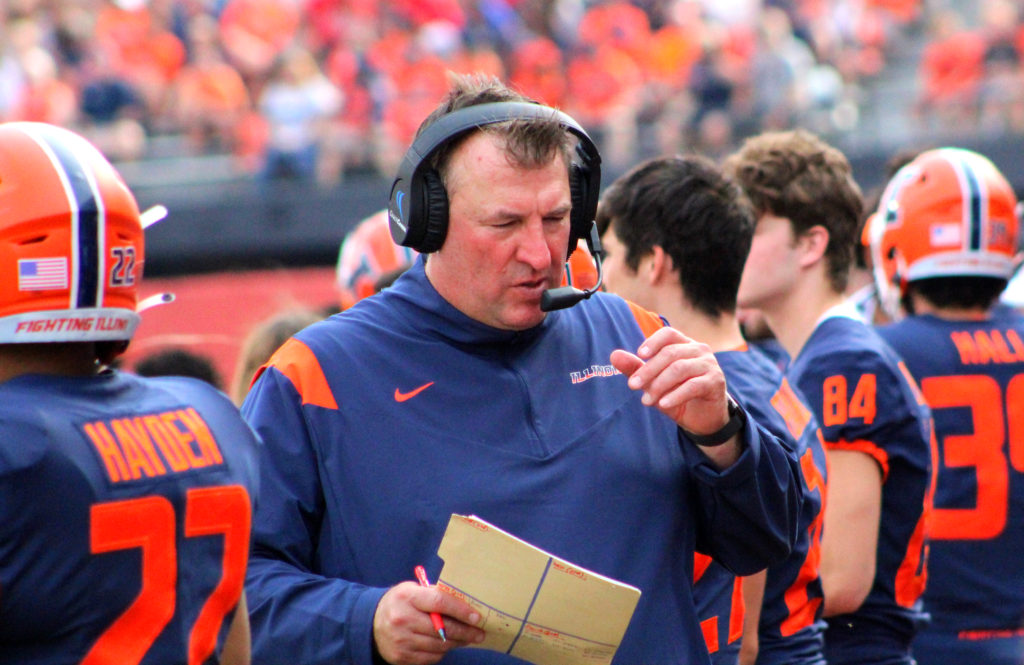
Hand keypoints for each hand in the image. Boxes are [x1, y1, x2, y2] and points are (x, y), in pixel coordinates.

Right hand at [373, 581, 484, 664]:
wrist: (372, 622)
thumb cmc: (400, 603)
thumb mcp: (413, 590)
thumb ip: (434, 595)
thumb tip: (465, 604)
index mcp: (407, 597)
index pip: (439, 602)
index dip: (461, 610)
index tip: (476, 617)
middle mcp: (403, 619)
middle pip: (442, 629)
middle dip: (465, 632)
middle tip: (479, 633)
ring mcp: (401, 640)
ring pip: (439, 646)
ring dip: (456, 643)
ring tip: (466, 639)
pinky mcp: (401, 656)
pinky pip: (430, 658)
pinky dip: (441, 652)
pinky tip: (446, 645)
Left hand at [610, 326, 730, 434]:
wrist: (703, 418)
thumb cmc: (677, 395)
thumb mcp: (654, 383)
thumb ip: (636, 368)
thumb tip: (614, 355)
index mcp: (684, 344)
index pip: (668, 334)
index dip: (653, 342)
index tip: (640, 354)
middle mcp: (699, 350)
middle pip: (670, 353)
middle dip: (648, 370)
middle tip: (632, 385)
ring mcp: (710, 365)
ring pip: (680, 368)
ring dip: (659, 385)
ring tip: (646, 401)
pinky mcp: (716, 382)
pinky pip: (693, 385)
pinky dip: (675, 395)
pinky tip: (663, 405)